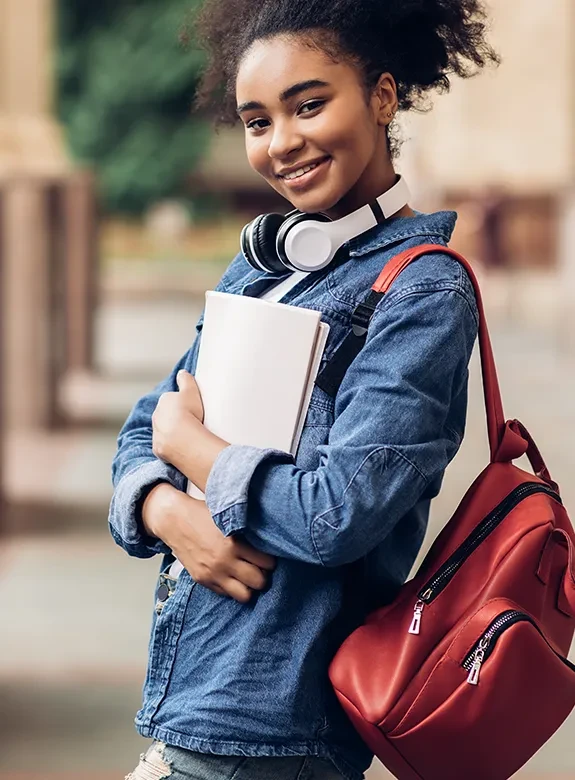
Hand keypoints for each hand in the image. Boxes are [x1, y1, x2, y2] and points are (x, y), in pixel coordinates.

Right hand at [143, 484, 275, 602]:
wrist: (174, 520)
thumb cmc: (202, 514)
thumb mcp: (228, 517)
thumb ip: (246, 530)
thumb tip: (269, 538)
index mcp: (234, 544)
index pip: (267, 563)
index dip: (271, 560)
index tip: (269, 557)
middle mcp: (224, 562)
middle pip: (259, 582)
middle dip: (263, 575)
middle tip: (261, 568)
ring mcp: (213, 574)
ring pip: (244, 595)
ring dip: (249, 586)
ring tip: (248, 575)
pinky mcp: (203, 580)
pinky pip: (226, 594)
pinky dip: (232, 588)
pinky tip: (232, 576)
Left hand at [153, 370, 226, 487]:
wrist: (182, 438)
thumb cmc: (188, 412)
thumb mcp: (191, 390)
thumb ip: (186, 380)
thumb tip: (181, 372)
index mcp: (164, 401)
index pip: (171, 399)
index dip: (181, 403)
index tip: (191, 408)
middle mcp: (156, 415)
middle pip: (166, 415)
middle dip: (175, 418)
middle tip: (191, 422)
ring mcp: (156, 432)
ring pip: (164, 430)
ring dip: (173, 432)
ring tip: (188, 436)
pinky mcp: (158, 448)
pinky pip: (165, 445)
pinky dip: (172, 446)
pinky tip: (183, 447)